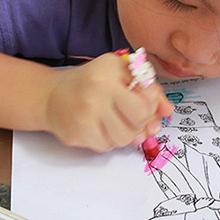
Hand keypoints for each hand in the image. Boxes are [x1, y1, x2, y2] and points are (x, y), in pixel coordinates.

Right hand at [45, 53, 173, 150]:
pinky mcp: (76, 135)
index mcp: (108, 73)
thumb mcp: (120, 72)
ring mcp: (83, 117)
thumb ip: (149, 88)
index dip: (151, 106)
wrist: (52, 96)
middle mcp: (95, 94)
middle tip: (131, 115)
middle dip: (140, 122)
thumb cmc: (92, 82)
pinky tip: (100, 127)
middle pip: (137, 123)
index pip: (145, 103)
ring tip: (115, 120)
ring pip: (123, 139)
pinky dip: (108, 140)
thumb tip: (168, 111)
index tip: (143, 100)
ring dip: (125, 133)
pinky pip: (106, 147)